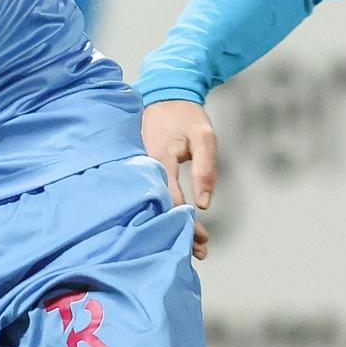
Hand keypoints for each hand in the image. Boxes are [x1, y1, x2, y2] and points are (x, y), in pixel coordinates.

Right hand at [142, 99, 217, 259]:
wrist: (165, 94)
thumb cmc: (186, 116)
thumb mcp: (204, 138)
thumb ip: (205, 169)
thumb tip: (205, 204)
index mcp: (158, 159)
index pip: (173, 200)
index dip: (188, 222)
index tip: (203, 239)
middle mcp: (144, 167)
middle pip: (160, 208)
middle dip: (179, 231)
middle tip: (200, 252)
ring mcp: (140, 168)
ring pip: (155, 203)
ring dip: (171, 224)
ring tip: (192, 245)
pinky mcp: (142, 168)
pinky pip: (152, 193)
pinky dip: (164, 210)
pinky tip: (174, 223)